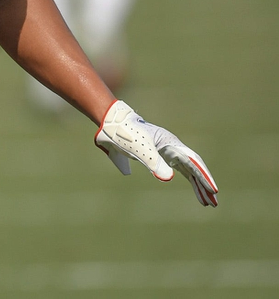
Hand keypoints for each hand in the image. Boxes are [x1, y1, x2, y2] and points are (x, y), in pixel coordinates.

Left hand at [95, 100, 217, 206]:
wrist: (113, 126)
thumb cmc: (127, 134)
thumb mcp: (139, 149)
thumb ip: (153, 162)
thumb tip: (169, 178)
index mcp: (171, 143)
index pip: (193, 161)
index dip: (203, 175)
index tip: (213, 189)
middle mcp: (174, 148)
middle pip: (195, 168)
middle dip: (205, 185)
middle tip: (214, 203)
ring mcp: (170, 153)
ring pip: (190, 171)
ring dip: (199, 186)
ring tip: (208, 203)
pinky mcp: (163, 158)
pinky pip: (182, 171)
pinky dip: (190, 182)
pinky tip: (197, 192)